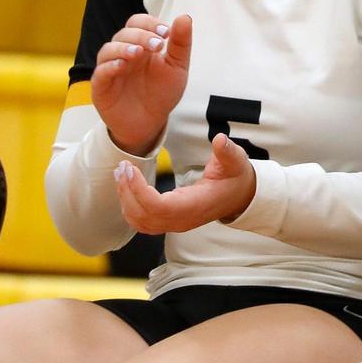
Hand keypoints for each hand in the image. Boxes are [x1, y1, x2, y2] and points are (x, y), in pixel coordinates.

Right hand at [92, 13, 191, 155]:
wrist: (150, 122)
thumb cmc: (162, 91)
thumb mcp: (177, 67)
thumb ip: (181, 43)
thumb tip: (184, 17)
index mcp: (141, 44)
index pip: (138, 22)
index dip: (150, 23)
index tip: (166, 32)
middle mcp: (123, 53)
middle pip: (124, 33)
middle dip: (141, 35)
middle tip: (157, 45)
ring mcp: (111, 68)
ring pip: (108, 49)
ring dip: (123, 47)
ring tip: (138, 52)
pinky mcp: (102, 87)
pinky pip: (100, 72)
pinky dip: (110, 66)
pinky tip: (122, 66)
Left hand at [114, 133, 256, 234]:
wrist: (240, 197)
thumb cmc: (235, 178)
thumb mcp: (236, 161)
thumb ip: (227, 151)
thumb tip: (219, 139)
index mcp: (195, 205)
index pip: (158, 207)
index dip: (139, 190)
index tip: (131, 169)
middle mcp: (182, 220)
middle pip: (143, 216)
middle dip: (127, 191)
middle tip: (122, 167)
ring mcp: (175, 224)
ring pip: (139, 221)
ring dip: (125, 199)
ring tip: (121, 174)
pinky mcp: (169, 221)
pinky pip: (142, 222)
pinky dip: (129, 207)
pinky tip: (127, 187)